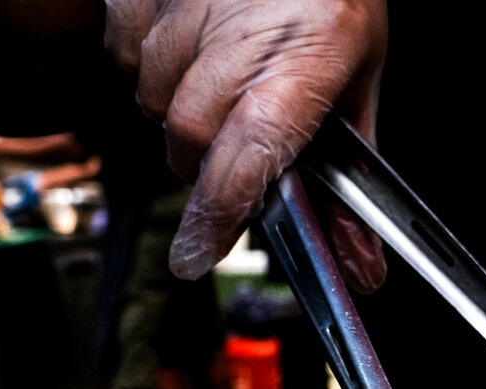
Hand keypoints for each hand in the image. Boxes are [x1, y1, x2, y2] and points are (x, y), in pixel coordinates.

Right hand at [106, 0, 387, 286]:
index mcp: (307, 55)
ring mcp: (184, 4)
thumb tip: (360, 266)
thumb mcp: (358, 79)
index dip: (219, 212)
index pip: (252, 150)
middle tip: (233, 152)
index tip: (197, 256)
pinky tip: (189, 46)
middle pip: (191, 137)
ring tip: (219, 82)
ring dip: (178, 113)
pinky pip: (125, 53)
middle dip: (204, 166)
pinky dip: (148, 66)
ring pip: (153, 101)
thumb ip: (349, 180)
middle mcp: (242, 29)